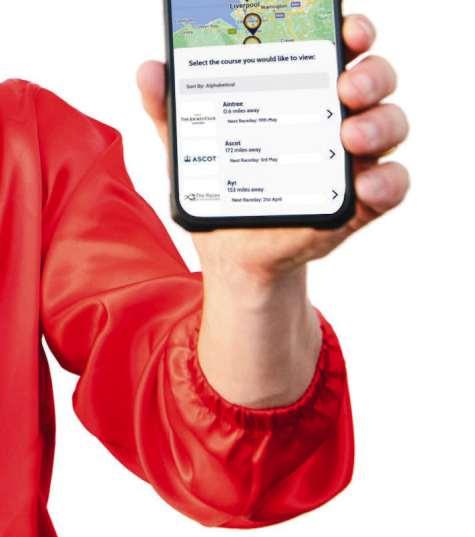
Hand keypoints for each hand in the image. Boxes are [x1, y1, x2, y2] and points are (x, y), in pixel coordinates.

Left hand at [137, 14, 409, 282]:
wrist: (234, 251)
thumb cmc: (221, 190)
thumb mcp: (192, 148)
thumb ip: (173, 111)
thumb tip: (150, 71)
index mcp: (301, 95)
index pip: (336, 50)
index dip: (350, 32)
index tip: (344, 28)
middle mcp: (335, 119)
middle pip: (374, 80)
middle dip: (371, 73)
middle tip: (347, 85)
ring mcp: (351, 161)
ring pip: (391, 125)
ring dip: (381, 123)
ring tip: (351, 135)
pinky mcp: (359, 203)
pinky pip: (391, 186)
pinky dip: (386, 184)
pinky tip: (364, 187)